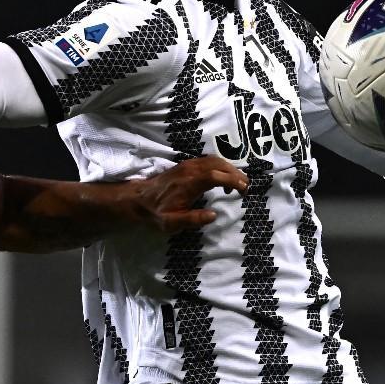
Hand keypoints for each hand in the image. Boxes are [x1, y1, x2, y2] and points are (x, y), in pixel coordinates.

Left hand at [131, 156, 248, 232]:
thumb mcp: (172, 223)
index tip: (243, 189)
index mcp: (188, 183)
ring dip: (229, 169)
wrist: (138, 199)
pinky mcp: (186, 165)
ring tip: (238, 183)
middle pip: (218, 164)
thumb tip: (213, 215)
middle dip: (236, 173)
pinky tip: (223, 178)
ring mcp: (187, 165)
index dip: (232, 180)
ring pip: (214, 160)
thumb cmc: (156, 213)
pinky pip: (208, 160)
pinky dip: (221, 166)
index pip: (215, 176)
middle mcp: (189, 169)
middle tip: (246, 187)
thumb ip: (192, 219)